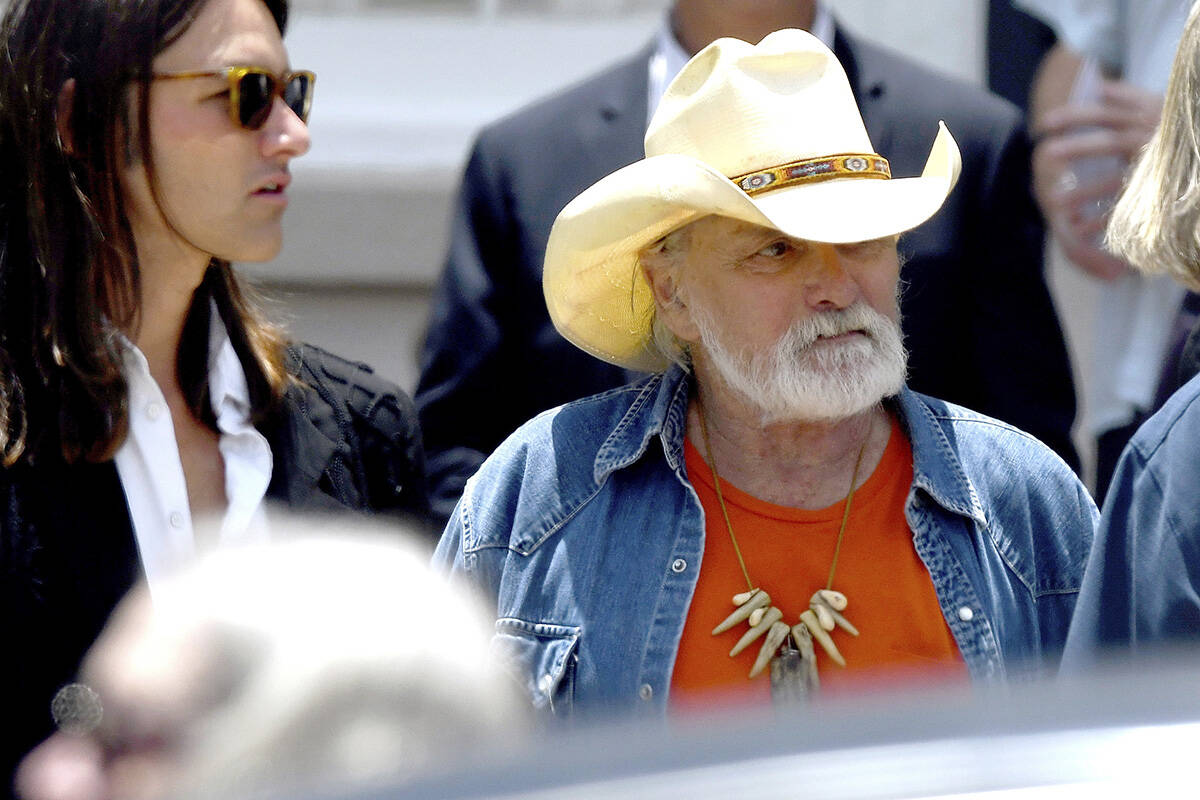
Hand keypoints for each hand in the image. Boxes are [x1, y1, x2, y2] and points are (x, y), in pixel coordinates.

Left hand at [1031, 79, 1163, 280]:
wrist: (1197, 160)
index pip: (1107, 113)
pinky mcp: (1162, 195)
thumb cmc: (1179, 133)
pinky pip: (1129, 211)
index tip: (1043, 123)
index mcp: (1152, 117)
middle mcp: (1155, 140)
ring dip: (1084, 192)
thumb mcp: (1163, 108)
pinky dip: (1103, 220)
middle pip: (1111, 142)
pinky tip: (1079, 229)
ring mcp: (1159, 169)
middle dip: (1076, 147)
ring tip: (1053, 201)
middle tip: (1044, 153)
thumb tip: (1100, 87)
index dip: (1074, 116)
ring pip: (1117, 180)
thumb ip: (1133, 98)